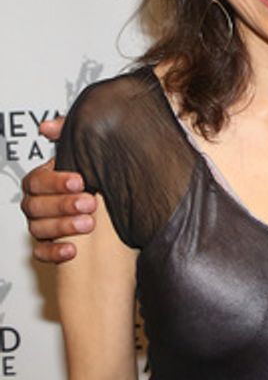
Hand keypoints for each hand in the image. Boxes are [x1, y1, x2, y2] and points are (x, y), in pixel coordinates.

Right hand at [20, 116, 95, 263]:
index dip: (55, 182)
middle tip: (90, 202)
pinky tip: (72, 250)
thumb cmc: (99, 175)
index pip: (36, 181)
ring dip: (63, 227)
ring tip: (89, 224)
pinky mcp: (49, 246)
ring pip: (37, 229)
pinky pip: (41, 253)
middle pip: (35, 206)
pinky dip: (54, 252)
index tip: (81, 180)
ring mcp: (42, 225)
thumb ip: (69, 134)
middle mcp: (39, 203)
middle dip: (63, 205)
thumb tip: (48, 126)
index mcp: (45, 180)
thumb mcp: (89, 152)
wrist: (119, 204)